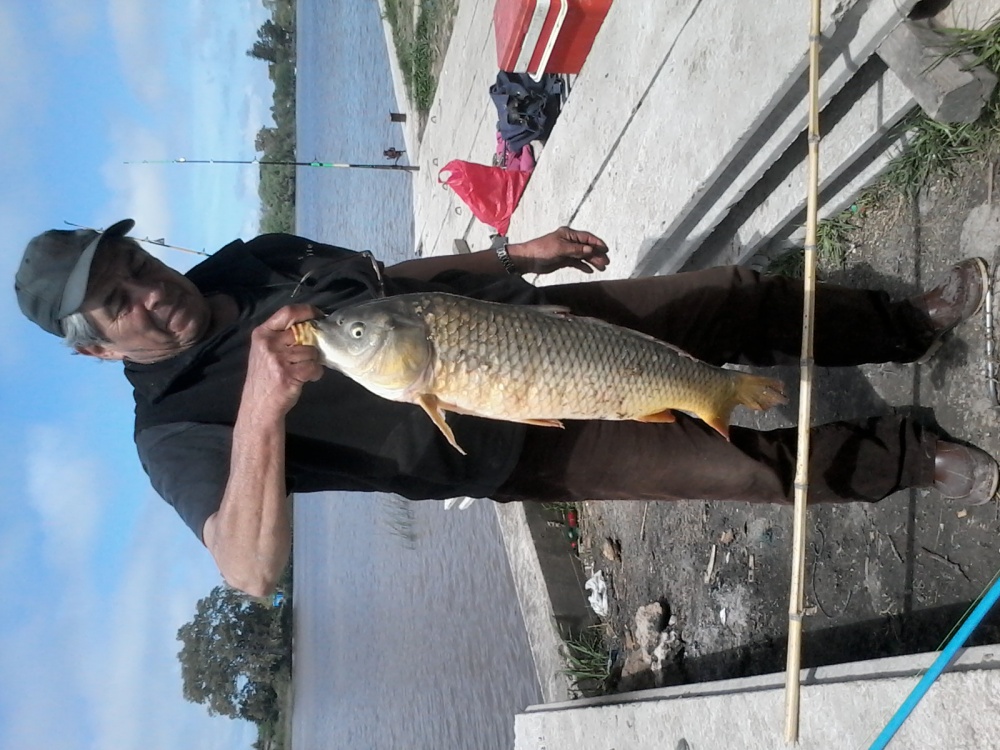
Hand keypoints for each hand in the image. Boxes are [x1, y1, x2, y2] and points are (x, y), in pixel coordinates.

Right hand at [241, 304, 323, 420]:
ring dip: (313, 362)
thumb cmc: (264, 377)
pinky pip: (314, 367)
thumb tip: (310, 326)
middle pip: (303, 332)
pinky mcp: (288, 374)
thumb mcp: (264, 350)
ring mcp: (278, 359)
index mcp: (262, 333)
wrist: (258, 405)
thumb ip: (281, 337)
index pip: (288, 312)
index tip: (318, 315)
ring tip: (303, 370)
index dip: (307, 311)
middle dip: (312, 342)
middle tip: (311, 352)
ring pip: (311, 351)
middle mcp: (268, 343)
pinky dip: (315, 373)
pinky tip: (307, 378)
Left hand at [507, 226, 609, 274]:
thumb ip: (576, 249)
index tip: (606, 250)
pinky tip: (590, 270)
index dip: (597, 243)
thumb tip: (590, 249)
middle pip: (587, 247)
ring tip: (602, 268)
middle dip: (597, 254)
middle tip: (606, 262)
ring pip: (583, 256)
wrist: (529, 259)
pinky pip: (577, 262)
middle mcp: (569, 242)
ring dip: (592, 261)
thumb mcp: (560, 248)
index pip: (587, 238)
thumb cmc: (542, 250)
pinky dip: (584, 266)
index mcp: (569, 234)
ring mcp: (567, 251)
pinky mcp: (564, 260)